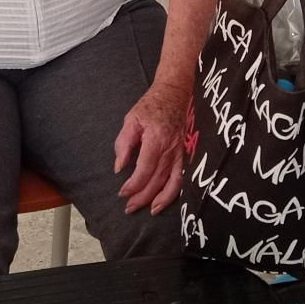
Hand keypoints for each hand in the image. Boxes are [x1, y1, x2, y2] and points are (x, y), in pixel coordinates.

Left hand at [114, 79, 189, 215]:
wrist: (174, 92)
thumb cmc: (151, 105)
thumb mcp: (131, 120)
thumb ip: (124, 144)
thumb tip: (119, 167)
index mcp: (156, 140)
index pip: (144, 170)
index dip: (133, 185)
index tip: (122, 193)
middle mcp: (170, 149)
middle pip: (157, 180)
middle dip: (142, 197)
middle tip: (129, 207)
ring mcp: (180, 152)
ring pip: (173, 183)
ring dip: (161, 200)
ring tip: (150, 210)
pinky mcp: (185, 153)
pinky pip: (182, 177)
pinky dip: (175, 191)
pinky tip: (167, 199)